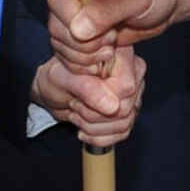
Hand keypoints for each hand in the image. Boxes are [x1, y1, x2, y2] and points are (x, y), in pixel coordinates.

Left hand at [31, 49, 145, 145]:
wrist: (54, 88)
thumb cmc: (57, 77)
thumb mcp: (63, 78)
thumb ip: (87, 88)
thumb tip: (113, 106)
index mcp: (120, 53)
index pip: (125, 87)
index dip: (100, 100)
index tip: (78, 98)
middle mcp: (133, 71)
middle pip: (125, 108)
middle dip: (93, 116)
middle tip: (75, 107)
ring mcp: (134, 91)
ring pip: (124, 123)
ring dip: (94, 128)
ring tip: (78, 115)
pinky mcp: (130, 109)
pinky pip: (123, 132)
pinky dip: (100, 137)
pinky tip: (85, 129)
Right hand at [46, 0, 189, 70]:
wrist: (167, 0)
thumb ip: (106, 11)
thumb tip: (77, 30)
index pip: (58, 3)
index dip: (75, 23)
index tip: (105, 31)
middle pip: (57, 29)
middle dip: (83, 45)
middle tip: (111, 42)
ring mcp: (77, 19)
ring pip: (61, 46)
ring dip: (84, 58)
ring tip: (111, 49)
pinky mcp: (85, 38)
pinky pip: (72, 57)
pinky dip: (85, 66)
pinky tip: (107, 59)